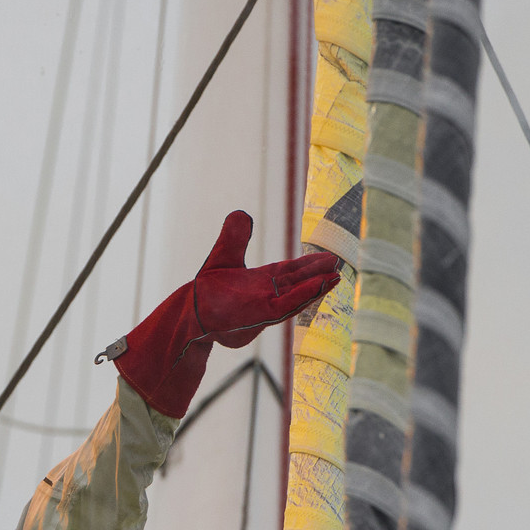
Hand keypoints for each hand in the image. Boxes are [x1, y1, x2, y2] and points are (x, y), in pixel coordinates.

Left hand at [111, 210, 339, 417]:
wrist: (190, 313)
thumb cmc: (205, 293)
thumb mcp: (223, 257)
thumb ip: (234, 238)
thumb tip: (241, 213)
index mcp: (261, 283)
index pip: (289, 272)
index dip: (308, 265)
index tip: (327, 258)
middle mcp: (266, 296)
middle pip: (298, 284)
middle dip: (318, 276)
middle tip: (339, 266)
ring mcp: (265, 308)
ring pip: (297, 296)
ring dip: (317, 287)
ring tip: (336, 276)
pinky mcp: (261, 316)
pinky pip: (287, 305)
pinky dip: (304, 295)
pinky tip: (320, 286)